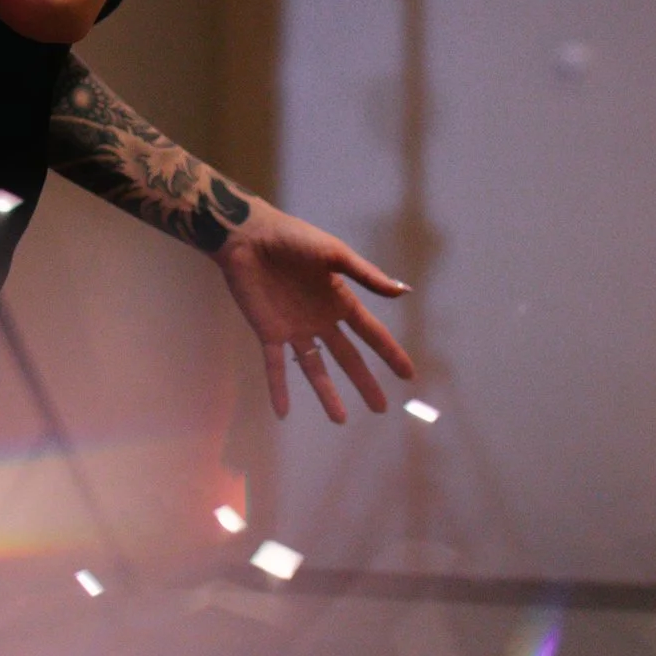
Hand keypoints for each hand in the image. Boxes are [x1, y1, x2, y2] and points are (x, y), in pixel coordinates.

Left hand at [212, 201, 413, 422]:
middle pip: (347, 357)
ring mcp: (294, 328)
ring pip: (314, 368)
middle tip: (380, 408)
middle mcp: (319, 319)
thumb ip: (365, 274)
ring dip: (326, 394)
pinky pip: (275, 366)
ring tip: (340, 420)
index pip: (371, 333)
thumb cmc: (292, 238)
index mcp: (339, 300)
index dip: (390, 353)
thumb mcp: (333, 253)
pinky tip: (282, 412)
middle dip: (364, 382)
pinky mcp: (267, 332)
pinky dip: (278, 389)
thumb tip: (403, 291)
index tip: (408, 376)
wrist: (247, 235)